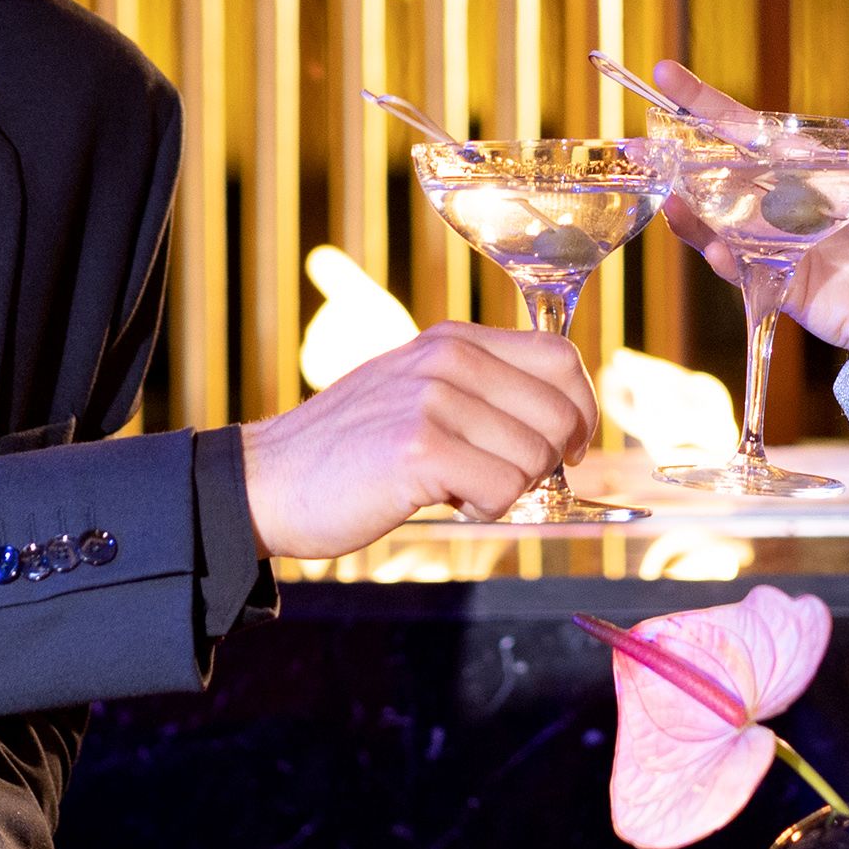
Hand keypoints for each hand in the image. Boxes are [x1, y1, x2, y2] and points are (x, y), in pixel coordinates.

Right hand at [235, 321, 599, 554]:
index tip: (567, 447)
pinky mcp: (420, 448)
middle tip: (501, 478)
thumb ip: (481, 391)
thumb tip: (563, 422)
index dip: (579, 409)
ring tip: (456, 486)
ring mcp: (434, 399)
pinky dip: (484, 508)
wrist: (269, 480)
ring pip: (536, 457)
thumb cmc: (349, 451)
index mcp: (454, 340)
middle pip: (560, 411)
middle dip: (549, 460)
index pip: (561, 358)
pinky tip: (442, 499)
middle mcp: (449, 358)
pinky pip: (503, 489)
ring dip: (509, 489)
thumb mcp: (417, 392)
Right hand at [649, 59, 848, 376]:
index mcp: (811, 170)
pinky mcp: (779, 282)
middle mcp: (783, 202)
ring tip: (666, 195)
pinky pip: (742, 268)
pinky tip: (714, 246)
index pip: (750, 131)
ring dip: (690, 210)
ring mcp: (776, 243)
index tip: (667, 76)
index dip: (708, 105)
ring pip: (719, 221)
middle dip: (676, 157)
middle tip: (638, 144)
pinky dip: (725, 258)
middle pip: (718, 172)